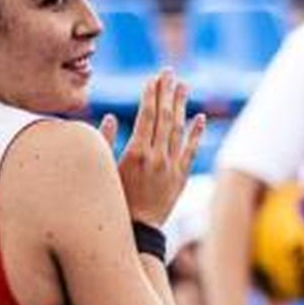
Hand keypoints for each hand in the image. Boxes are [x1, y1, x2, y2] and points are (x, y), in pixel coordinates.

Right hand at [101, 69, 205, 227]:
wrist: (137, 231)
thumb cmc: (113, 201)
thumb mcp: (103, 171)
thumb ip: (105, 142)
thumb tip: (110, 117)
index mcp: (136, 153)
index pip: (147, 116)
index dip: (151, 95)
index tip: (153, 78)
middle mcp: (157, 157)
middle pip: (165, 117)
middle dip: (167, 92)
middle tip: (170, 72)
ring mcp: (172, 167)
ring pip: (180, 130)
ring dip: (182, 106)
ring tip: (185, 86)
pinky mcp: (181, 177)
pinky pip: (191, 151)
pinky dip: (197, 133)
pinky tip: (200, 118)